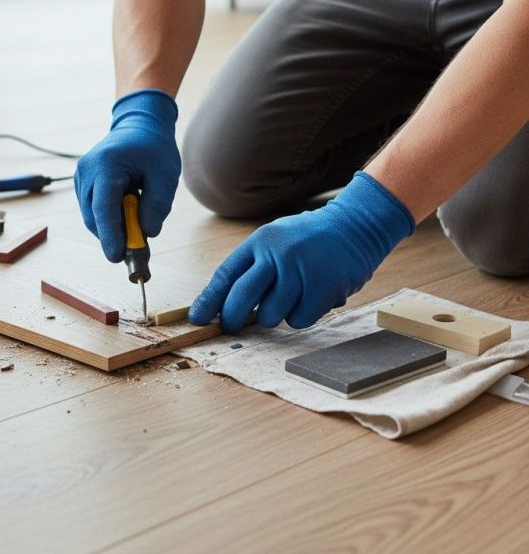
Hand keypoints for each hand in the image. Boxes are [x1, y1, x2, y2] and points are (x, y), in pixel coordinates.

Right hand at [75, 89, 180, 261]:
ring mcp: (81, 177)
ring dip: (113, 228)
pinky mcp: (83, 184)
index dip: (110, 235)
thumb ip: (157, 205)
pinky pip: (94, 211)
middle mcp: (87, 171)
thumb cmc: (154, 148)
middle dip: (114, 237)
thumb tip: (147, 233)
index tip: (117, 257)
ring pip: (93, 217)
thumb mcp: (165, 175)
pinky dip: (109, 220)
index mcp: (106, 164)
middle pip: (94, 217)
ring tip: (138, 223)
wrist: (139, 126)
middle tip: (138, 250)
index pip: (104, 207)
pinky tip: (128, 213)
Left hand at [189, 172, 414, 331]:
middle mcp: (277, 254)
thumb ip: (253, 267)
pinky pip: (298, 320)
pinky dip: (300, 317)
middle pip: (241, 298)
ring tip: (289, 298)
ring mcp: (300, 271)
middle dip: (232, 319)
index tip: (198, 319)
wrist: (356, 226)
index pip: (226, 275)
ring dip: (274, 316)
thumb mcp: (275, 240)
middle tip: (231, 327)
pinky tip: (311, 299)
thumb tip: (223, 304)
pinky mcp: (323, 287)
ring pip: (269, 315)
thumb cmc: (309, 240)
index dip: (209, 300)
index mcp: (260, 241)